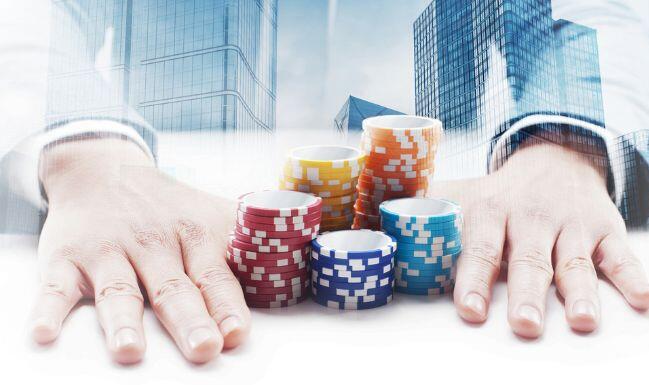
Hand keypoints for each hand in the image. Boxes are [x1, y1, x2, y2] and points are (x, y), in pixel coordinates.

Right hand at [31, 138, 249, 363]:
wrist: (106, 170)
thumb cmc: (170, 207)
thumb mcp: (216, 214)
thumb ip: (253, 243)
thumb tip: (309, 260)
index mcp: (195, 235)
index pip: (216, 275)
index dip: (228, 305)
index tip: (237, 332)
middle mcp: (155, 242)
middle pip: (174, 287)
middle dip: (189, 319)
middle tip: (203, 348)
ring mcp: (110, 250)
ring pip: (120, 288)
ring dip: (124, 320)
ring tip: (130, 350)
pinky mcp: (68, 258)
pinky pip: (56, 286)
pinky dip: (49, 309)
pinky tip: (45, 333)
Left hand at [431, 143, 648, 336]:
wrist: (555, 156)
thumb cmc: (502, 192)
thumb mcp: (464, 195)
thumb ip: (427, 212)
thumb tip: (368, 223)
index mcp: (491, 212)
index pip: (479, 249)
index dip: (472, 280)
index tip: (468, 311)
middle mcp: (532, 218)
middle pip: (528, 260)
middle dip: (526, 294)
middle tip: (522, 325)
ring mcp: (570, 224)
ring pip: (574, 261)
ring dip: (580, 292)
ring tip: (584, 321)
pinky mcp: (603, 228)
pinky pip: (621, 254)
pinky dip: (632, 275)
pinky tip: (643, 298)